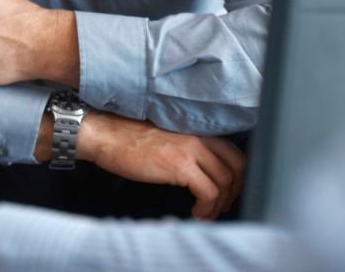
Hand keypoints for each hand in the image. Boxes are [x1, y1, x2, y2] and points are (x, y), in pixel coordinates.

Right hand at [79, 112, 245, 219]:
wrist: (107, 136)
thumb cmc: (128, 139)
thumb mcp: (167, 138)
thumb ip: (188, 148)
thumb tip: (200, 171)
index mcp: (197, 130)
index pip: (233, 152)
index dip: (236, 176)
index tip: (226, 192)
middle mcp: (199, 137)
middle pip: (237, 166)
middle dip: (234, 191)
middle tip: (222, 206)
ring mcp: (191, 150)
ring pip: (225, 182)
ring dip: (219, 204)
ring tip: (206, 215)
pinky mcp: (181, 166)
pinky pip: (208, 192)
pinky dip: (206, 208)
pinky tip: (196, 213)